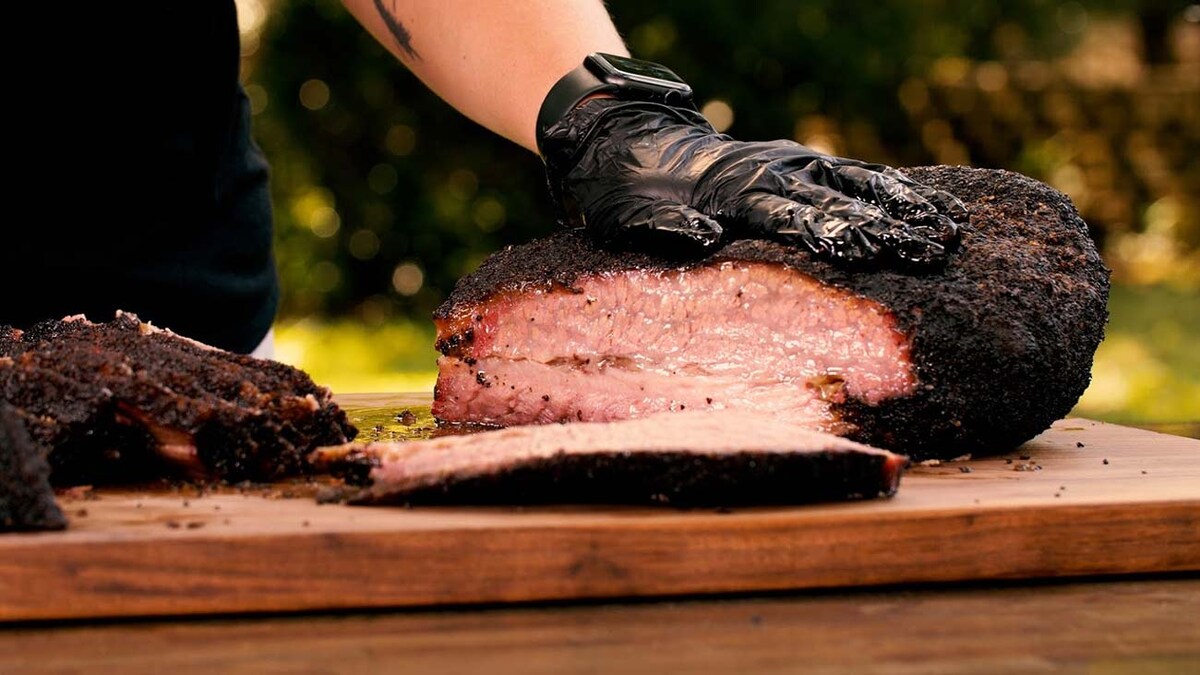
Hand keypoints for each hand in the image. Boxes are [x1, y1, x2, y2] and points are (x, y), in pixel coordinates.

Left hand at [539, 99, 966, 266]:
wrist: (630, 140)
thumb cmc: (624, 192)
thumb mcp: (624, 217)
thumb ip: (662, 227)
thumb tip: (701, 237)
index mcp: (731, 195)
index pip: (789, 218)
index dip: (828, 234)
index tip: (867, 251)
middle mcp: (770, 175)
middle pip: (836, 204)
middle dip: (885, 229)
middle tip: (933, 253)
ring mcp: (788, 165)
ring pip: (856, 186)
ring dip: (903, 209)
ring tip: (951, 234)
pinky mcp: (796, 163)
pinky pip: (853, 174)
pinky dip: (894, 190)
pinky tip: (933, 208)